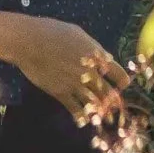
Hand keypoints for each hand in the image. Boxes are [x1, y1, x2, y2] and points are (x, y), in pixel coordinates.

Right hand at [5, 15, 128, 117]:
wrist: (29, 41)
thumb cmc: (53, 31)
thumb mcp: (78, 33)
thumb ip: (94, 47)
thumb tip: (105, 58)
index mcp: (96, 56)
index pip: (117, 73)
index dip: (122, 81)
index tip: (123, 86)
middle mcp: (89, 73)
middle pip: (108, 93)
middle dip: (114, 102)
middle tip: (117, 109)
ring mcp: (75, 85)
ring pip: (94, 104)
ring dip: (101, 114)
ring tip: (105, 120)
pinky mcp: (61, 93)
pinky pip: (75, 109)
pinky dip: (80, 117)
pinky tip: (83, 121)